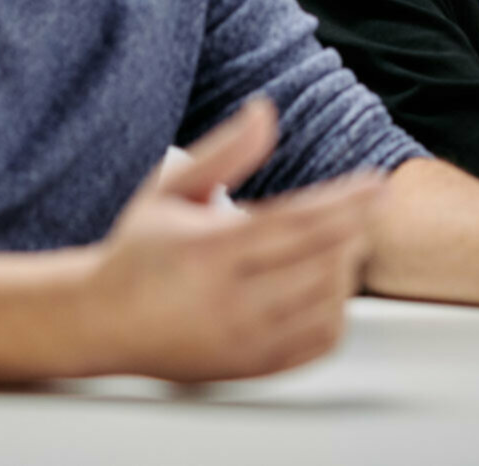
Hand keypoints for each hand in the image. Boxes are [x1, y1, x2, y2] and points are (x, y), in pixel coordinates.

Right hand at [85, 96, 382, 381]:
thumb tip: (265, 112)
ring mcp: (242, 341)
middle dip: (354, 231)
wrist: (103, 321)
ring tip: (343, 243)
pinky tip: (327, 287)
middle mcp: (228, 301)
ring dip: (347, 269)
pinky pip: (318, 342)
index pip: (297, 222)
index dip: (345, 201)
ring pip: (326, 303)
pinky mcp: (252, 368)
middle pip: (321, 263)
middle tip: (363, 209)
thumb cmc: (140, 251)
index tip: (376, 184)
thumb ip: (225, 151)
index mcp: (208, 251)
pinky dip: (337, 312)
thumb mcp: (172, 187)